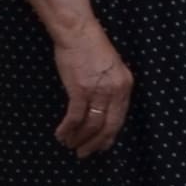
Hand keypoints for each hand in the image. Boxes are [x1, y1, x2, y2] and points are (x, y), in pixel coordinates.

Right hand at [46, 17, 134, 158]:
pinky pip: (75, 117)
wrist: (78, 32)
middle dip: (95, 143)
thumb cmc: (91, 48)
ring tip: (69, 144)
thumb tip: (103, 109)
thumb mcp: (110, 69)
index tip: (101, 146)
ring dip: (79, 137)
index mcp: (125, 86)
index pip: (120, 119)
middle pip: (108, 126)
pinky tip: (61, 134)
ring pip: (91, 124)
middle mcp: (115, 91)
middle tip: (84, 153)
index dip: (109, 136)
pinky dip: (68, 128)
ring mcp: (98, 91)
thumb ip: (110, 88)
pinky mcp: (80, 89)